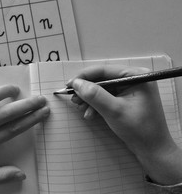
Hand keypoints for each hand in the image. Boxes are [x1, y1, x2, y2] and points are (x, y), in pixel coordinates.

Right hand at [67, 65, 181, 184]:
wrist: (152, 150)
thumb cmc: (138, 129)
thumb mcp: (114, 111)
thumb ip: (94, 95)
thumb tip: (76, 83)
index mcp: (136, 76)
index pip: (105, 70)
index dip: (84, 76)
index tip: (69, 84)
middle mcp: (134, 79)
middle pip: (102, 79)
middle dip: (87, 90)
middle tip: (73, 99)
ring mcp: (130, 89)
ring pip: (102, 89)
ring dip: (90, 99)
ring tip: (80, 108)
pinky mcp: (126, 98)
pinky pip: (106, 97)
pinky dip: (97, 105)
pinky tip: (90, 114)